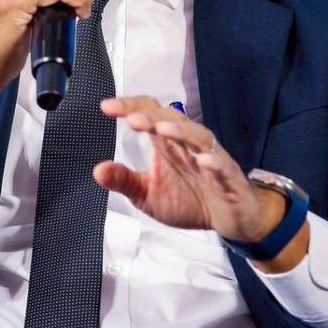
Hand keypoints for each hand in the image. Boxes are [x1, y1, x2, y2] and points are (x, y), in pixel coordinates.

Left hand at [92, 96, 285, 243]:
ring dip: (181, 131)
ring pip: (198, 136)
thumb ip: (124, 181)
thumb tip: (98, 170)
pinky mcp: (229, 178)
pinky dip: (214, 162)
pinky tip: (203, 161)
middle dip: (152, 116)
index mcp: (167, 144)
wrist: (230, 220)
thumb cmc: (190, 200)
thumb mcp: (148, 194)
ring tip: (162, 129)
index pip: (149, 114)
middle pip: (172, 119)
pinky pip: (223, 166)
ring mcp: (211, 159)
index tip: (107, 107)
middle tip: (132, 119)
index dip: (130, 107)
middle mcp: (188, 145)